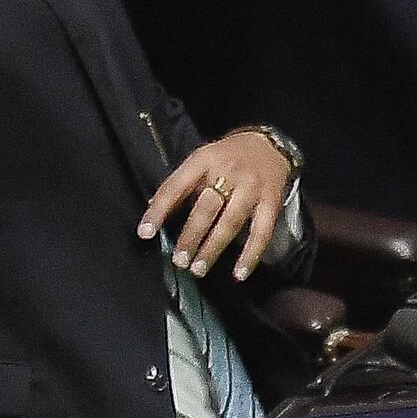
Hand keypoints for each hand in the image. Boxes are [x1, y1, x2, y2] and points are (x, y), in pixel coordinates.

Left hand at [141, 126, 298, 278]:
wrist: (269, 144)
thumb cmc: (226, 157)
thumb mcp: (200, 161)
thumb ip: (181, 186)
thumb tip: (156, 216)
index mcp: (204, 160)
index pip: (176, 187)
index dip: (159, 210)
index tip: (145, 233)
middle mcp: (230, 173)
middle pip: (207, 208)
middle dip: (191, 236)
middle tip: (179, 260)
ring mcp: (253, 188)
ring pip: (231, 222)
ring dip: (213, 248)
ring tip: (198, 268)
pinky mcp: (271, 202)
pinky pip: (262, 232)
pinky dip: (251, 254)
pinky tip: (239, 273)